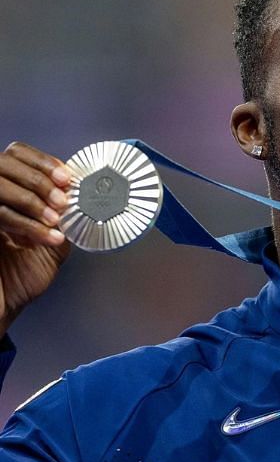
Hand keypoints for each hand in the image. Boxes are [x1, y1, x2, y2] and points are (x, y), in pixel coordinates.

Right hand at [0, 142, 72, 335]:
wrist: (3, 307)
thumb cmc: (25, 274)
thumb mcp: (53, 237)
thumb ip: (64, 214)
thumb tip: (88, 193)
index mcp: (8, 191)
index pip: (17, 154)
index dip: (42, 161)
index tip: (67, 178)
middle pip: (3, 163)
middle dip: (38, 180)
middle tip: (62, 202)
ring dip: (32, 201)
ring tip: (56, 221)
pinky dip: (25, 224)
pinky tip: (49, 238)